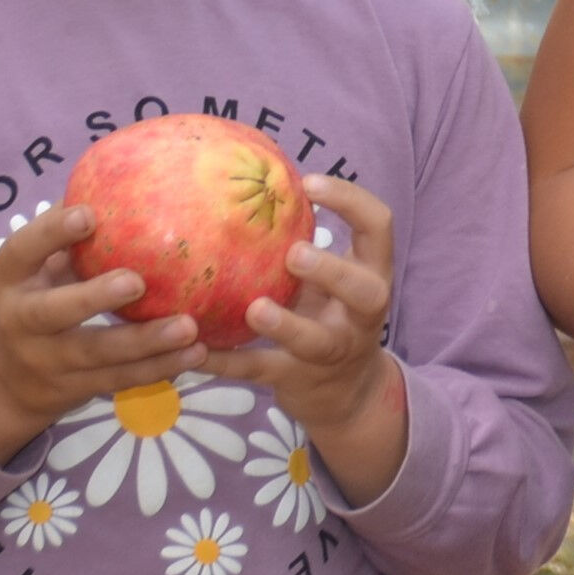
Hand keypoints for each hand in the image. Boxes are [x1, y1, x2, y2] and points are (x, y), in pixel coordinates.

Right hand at [0, 202, 202, 464]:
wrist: (8, 381)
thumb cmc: (39, 295)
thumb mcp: (41, 263)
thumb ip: (71, 230)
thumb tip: (122, 171)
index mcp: (11, 277)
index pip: (22, 250)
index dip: (51, 233)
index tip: (87, 215)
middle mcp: (20, 320)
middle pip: (53, 312)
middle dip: (94, 298)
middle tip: (138, 281)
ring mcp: (45, 360)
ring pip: (96, 354)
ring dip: (145, 343)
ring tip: (189, 328)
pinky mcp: (74, 388)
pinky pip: (119, 379)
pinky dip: (157, 369)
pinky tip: (194, 354)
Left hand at [205, 176, 395, 428]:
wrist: (347, 394)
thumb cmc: (329, 314)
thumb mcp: (331, 279)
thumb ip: (305, 242)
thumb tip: (244, 180)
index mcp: (370, 273)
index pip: (379, 227)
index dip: (351, 201)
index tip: (308, 184)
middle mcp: (360, 314)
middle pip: (364, 291)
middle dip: (331, 271)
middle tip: (294, 253)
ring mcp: (332, 351)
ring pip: (315, 340)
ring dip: (286, 325)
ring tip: (254, 309)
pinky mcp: (298, 380)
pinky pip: (260, 370)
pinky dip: (227, 363)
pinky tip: (194, 354)